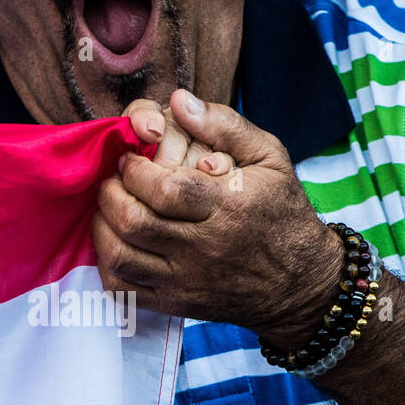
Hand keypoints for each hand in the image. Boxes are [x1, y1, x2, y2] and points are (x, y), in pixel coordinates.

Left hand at [94, 89, 341, 344]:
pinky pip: (125, 289)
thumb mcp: (270, 158)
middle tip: (113, 180)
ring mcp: (188, 280)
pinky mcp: (178, 304)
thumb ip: (225, 125)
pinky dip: (107, 264)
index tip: (130, 159)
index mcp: (229, 207)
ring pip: (122, 256)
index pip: (165, 189)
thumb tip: (178, 100)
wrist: (303, 284)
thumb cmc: (282, 212)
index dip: (135, 170)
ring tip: (108, 207)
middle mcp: (206, 248)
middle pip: (135, 221)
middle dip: (110, 193)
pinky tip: (113, 241)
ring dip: (102, 226)